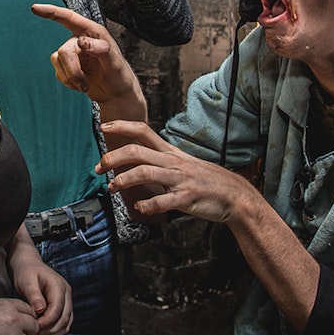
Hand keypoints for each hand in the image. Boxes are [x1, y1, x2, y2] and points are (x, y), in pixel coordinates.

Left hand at [8, 228, 72, 334]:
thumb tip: (40, 310)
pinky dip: (55, 330)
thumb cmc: (25, 271)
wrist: (28, 264)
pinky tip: (41, 331)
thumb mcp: (26, 280)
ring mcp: (67, 300)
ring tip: (36, 333)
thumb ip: (33, 295)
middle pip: (64, 319)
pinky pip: (64, 322)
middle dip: (49, 330)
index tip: (33, 326)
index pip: (57, 310)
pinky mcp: (64, 305)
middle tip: (33, 332)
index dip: (46, 322)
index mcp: (58, 286)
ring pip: (66, 323)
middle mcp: (67, 293)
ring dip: (53, 332)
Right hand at [31, 3, 145, 121]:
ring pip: (57, 61)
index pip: (69, 18)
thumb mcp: (115, 63)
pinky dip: (68, 82)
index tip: (34, 8)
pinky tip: (81, 85)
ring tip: (84, 86)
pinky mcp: (67, 67)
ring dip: (70, 77)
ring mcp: (72, 53)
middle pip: (63, 51)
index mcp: (93, 32)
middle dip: (72, 71)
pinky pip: (57, 73)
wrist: (115, 94)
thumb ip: (101, 50)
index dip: (51, 12)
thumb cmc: (120, 75)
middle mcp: (80, 40)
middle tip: (84, 86)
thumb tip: (82, 41)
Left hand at [96, 120, 256, 223]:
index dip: (122, 126)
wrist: (235, 195)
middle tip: (99, 168)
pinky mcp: (187, 198)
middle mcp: (173, 162)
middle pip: (136, 151)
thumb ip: (160, 161)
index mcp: (170, 153)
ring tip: (112, 187)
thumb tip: (135, 162)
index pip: (143, 131)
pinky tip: (139, 208)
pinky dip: (148, 205)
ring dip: (124, 180)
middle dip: (113, 157)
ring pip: (145, 173)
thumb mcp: (182, 164)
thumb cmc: (205, 181)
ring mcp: (180, 179)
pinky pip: (163, 201)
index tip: (103, 126)